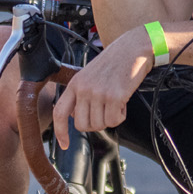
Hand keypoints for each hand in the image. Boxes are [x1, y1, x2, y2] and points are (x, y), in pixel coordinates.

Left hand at [51, 31, 150, 148]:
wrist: (133, 49)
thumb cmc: (114, 63)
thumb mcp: (89, 76)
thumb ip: (80, 95)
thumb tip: (77, 118)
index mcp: (75, 84)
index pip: (60, 113)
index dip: (60, 132)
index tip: (64, 144)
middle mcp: (84, 89)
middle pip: (82, 125)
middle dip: (95, 124)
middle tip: (105, 112)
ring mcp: (99, 93)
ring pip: (99, 125)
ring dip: (110, 118)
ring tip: (115, 102)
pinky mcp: (115, 96)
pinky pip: (114, 121)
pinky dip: (120, 116)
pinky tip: (123, 102)